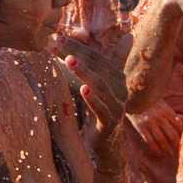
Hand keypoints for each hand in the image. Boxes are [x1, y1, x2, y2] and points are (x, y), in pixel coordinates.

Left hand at [61, 42, 126, 159]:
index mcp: (117, 77)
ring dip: (85, 72)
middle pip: (98, 66)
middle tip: (57, 43)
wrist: (106, 146)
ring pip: (101, 85)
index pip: (97, 56)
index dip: (79, 46)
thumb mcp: (100, 86)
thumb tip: (126, 35)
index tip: (59, 37)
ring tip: (70, 60)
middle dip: (77, 53)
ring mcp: (117, 106)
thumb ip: (102, 63)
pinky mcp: (111, 122)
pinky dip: (93, 99)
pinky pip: (103, 109)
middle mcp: (120, 88)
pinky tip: (83, 89)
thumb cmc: (101, 112)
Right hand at [126, 100, 182, 156]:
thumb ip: (172, 113)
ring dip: (166, 148)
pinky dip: (155, 148)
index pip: (178, 127)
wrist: (136, 97)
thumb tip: (182, 119)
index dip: (182, 136)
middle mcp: (160, 118)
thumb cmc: (152, 102)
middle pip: (172, 135)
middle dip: (176, 145)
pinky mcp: (141, 127)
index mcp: (167, 112)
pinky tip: (158, 152)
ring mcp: (150, 122)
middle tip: (179, 152)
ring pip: (161, 139)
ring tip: (170, 154)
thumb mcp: (164, 105)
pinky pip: (149, 140)